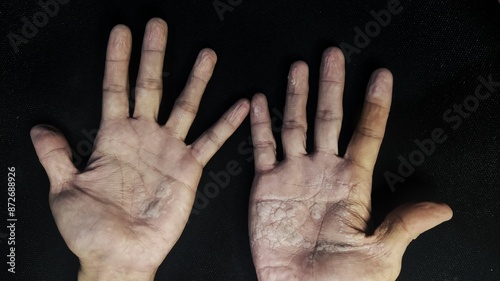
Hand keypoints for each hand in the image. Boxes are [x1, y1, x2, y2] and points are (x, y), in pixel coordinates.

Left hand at [31, 18, 248, 280]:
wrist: (119, 256)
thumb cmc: (91, 230)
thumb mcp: (64, 189)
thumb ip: (56, 155)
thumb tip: (41, 128)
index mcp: (113, 138)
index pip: (116, 88)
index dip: (118, 60)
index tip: (121, 32)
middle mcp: (143, 138)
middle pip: (150, 87)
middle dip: (155, 56)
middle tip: (158, 27)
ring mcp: (167, 151)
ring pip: (184, 106)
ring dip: (195, 80)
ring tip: (206, 55)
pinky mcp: (188, 168)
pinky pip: (210, 141)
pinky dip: (226, 124)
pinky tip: (240, 106)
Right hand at [248, 47, 451, 280]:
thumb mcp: (380, 255)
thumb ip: (404, 225)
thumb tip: (442, 209)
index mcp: (352, 184)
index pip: (367, 134)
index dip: (375, 104)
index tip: (381, 76)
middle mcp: (322, 171)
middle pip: (329, 119)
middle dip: (331, 86)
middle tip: (333, 55)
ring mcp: (293, 175)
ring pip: (295, 125)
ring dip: (296, 96)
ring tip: (298, 68)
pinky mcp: (266, 186)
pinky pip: (263, 148)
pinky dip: (259, 125)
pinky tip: (258, 102)